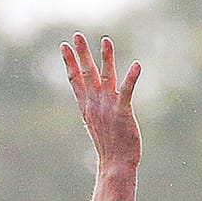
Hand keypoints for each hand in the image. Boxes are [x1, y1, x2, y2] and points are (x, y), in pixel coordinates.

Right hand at [62, 34, 141, 173]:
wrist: (116, 166)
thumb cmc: (109, 147)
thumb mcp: (97, 124)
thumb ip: (95, 109)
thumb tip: (91, 101)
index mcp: (87, 107)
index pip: (75, 80)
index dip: (70, 62)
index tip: (64, 46)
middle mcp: (96, 104)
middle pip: (86, 74)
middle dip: (81, 54)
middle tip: (76, 35)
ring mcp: (109, 108)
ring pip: (106, 78)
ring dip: (106, 59)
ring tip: (106, 40)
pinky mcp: (123, 112)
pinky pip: (127, 91)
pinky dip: (131, 78)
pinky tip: (137, 65)